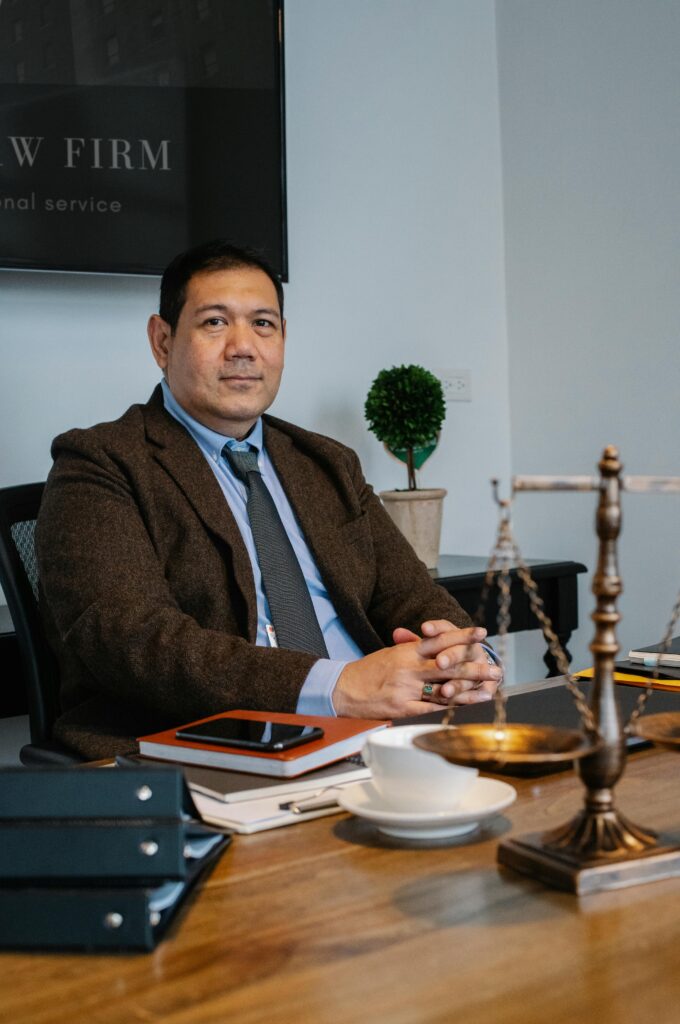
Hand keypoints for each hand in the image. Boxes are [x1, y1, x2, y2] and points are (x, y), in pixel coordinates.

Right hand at [332, 624, 501, 718]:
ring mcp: (406, 688)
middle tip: (494, 668)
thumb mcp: (391, 653)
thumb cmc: (368, 671)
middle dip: (474, 666)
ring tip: (488, 690)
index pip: (439, 640)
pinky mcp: (402, 707)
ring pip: (443, 688)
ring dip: (469, 690)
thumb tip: (436, 644)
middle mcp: (409, 668)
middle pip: (447, 665)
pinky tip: (465, 707)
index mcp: (406, 651)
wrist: (343, 689)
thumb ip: (414, 649)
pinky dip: (450, 707)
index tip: (481, 633)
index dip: (462, 636)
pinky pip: (431, 707)